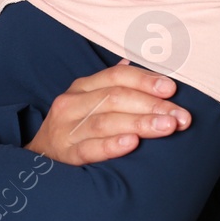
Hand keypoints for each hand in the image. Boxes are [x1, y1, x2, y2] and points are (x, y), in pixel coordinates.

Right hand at [25, 59, 192, 165]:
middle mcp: (72, 104)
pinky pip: (89, 148)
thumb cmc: (75, 126)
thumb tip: (141, 62)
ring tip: (167, 127)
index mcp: (83, 87)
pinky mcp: (65, 155)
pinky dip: (111, 145)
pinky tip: (132, 144)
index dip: (145, 81)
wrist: (39, 158)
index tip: (172, 89)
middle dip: (152, 105)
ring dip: (140, 123)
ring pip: (106, 122)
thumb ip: (115, 84)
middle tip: (180, 116)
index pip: (117, 77)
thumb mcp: (90, 101)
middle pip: (115, 98)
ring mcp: (66, 129)